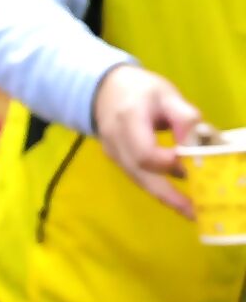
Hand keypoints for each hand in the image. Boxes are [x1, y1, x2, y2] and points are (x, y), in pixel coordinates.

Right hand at [93, 64, 209, 219]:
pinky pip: (138, 177)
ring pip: (139, 180)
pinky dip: (157, 186)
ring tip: (190, 208)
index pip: (145, 152)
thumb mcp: (167, 94)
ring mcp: (113, 154)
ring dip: (165, 195)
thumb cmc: (140, 89)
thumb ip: (184, 118)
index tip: (193, 163)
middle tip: (193, 211)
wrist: (103, 90)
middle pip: (140, 175)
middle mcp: (116, 143)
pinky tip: (176, 191)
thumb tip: (197, 146)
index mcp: (128, 120)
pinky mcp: (117, 161)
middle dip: (168, 195)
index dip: (168, 162)